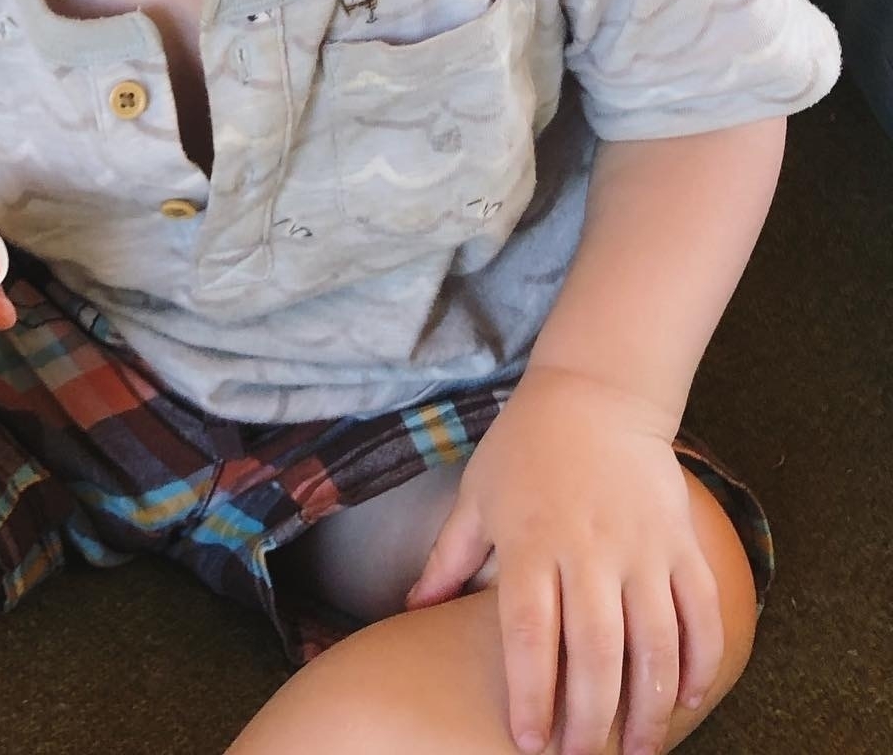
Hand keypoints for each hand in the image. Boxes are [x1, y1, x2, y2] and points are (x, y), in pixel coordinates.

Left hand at [403, 366, 723, 754]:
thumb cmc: (526, 447)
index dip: (532, 695)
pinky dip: (701, 660)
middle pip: (596, 650)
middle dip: (591, 719)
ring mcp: (642, 546)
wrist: (595, 393)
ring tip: (638, 751)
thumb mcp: (478, 495)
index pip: (531, 634)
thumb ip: (449, 558)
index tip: (529, 744)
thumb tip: (411, 610)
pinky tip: (689, 700)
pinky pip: (700, 611)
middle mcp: (589, 549)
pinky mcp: (681, 541)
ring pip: (655, 642)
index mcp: (531, 542)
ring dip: (650, 706)